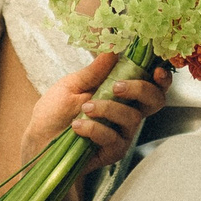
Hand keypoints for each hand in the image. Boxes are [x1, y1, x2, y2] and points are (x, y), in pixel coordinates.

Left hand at [21, 52, 170, 171]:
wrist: (38, 141)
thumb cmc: (54, 112)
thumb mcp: (71, 85)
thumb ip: (94, 71)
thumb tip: (113, 49)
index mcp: (120, 93)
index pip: (151, 85)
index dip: (162, 78)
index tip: (157, 70)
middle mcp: (126, 112)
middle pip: (155, 100)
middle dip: (140, 89)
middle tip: (116, 87)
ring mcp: (122, 133)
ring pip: (132, 118)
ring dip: (108, 109)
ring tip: (84, 108)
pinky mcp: (112, 151)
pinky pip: (113, 138)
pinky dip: (94, 128)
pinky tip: (77, 127)